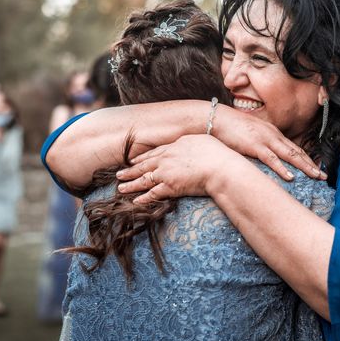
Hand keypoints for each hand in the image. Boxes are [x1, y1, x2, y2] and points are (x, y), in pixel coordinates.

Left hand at [116, 134, 241, 203]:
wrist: (220, 168)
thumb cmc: (217, 154)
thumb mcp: (201, 140)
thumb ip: (190, 143)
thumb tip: (187, 145)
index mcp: (174, 146)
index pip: (154, 152)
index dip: (142, 158)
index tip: (133, 161)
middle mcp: (166, 159)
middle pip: (144, 165)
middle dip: (130, 170)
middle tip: (119, 174)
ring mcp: (166, 173)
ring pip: (143, 179)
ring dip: (131, 184)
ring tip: (120, 188)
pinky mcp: (170, 187)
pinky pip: (152, 193)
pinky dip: (143, 198)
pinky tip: (135, 200)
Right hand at [132, 104, 324, 181]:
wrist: (215, 118)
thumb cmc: (230, 128)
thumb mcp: (250, 134)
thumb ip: (259, 144)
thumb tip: (265, 156)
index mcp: (272, 132)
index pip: (293, 147)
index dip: (306, 159)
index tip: (316, 168)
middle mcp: (272, 135)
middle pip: (296, 152)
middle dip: (312, 164)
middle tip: (324, 176)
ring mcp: (265, 140)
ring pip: (290, 155)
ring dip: (305, 167)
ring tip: (316, 177)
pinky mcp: (254, 145)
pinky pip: (272, 159)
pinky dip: (283, 168)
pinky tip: (291, 177)